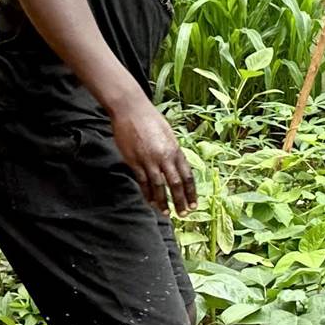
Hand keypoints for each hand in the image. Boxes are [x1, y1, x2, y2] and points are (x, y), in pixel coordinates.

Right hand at [111, 97, 195, 213]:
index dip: (191, 192)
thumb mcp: (168, 134)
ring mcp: (148, 160)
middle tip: (183, 214)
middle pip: (175, 184)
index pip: (187, 175)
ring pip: (158, 186)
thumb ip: (173, 151)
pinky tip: (151, 202)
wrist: (131, 110)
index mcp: (175, 150)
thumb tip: (178, 166)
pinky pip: (143, 182)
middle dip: (180, 201)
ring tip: (166, 213)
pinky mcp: (134, 161)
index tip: (194, 204)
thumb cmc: (151, 120)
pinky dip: (147, 194)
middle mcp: (164, 157)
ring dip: (163, 202)